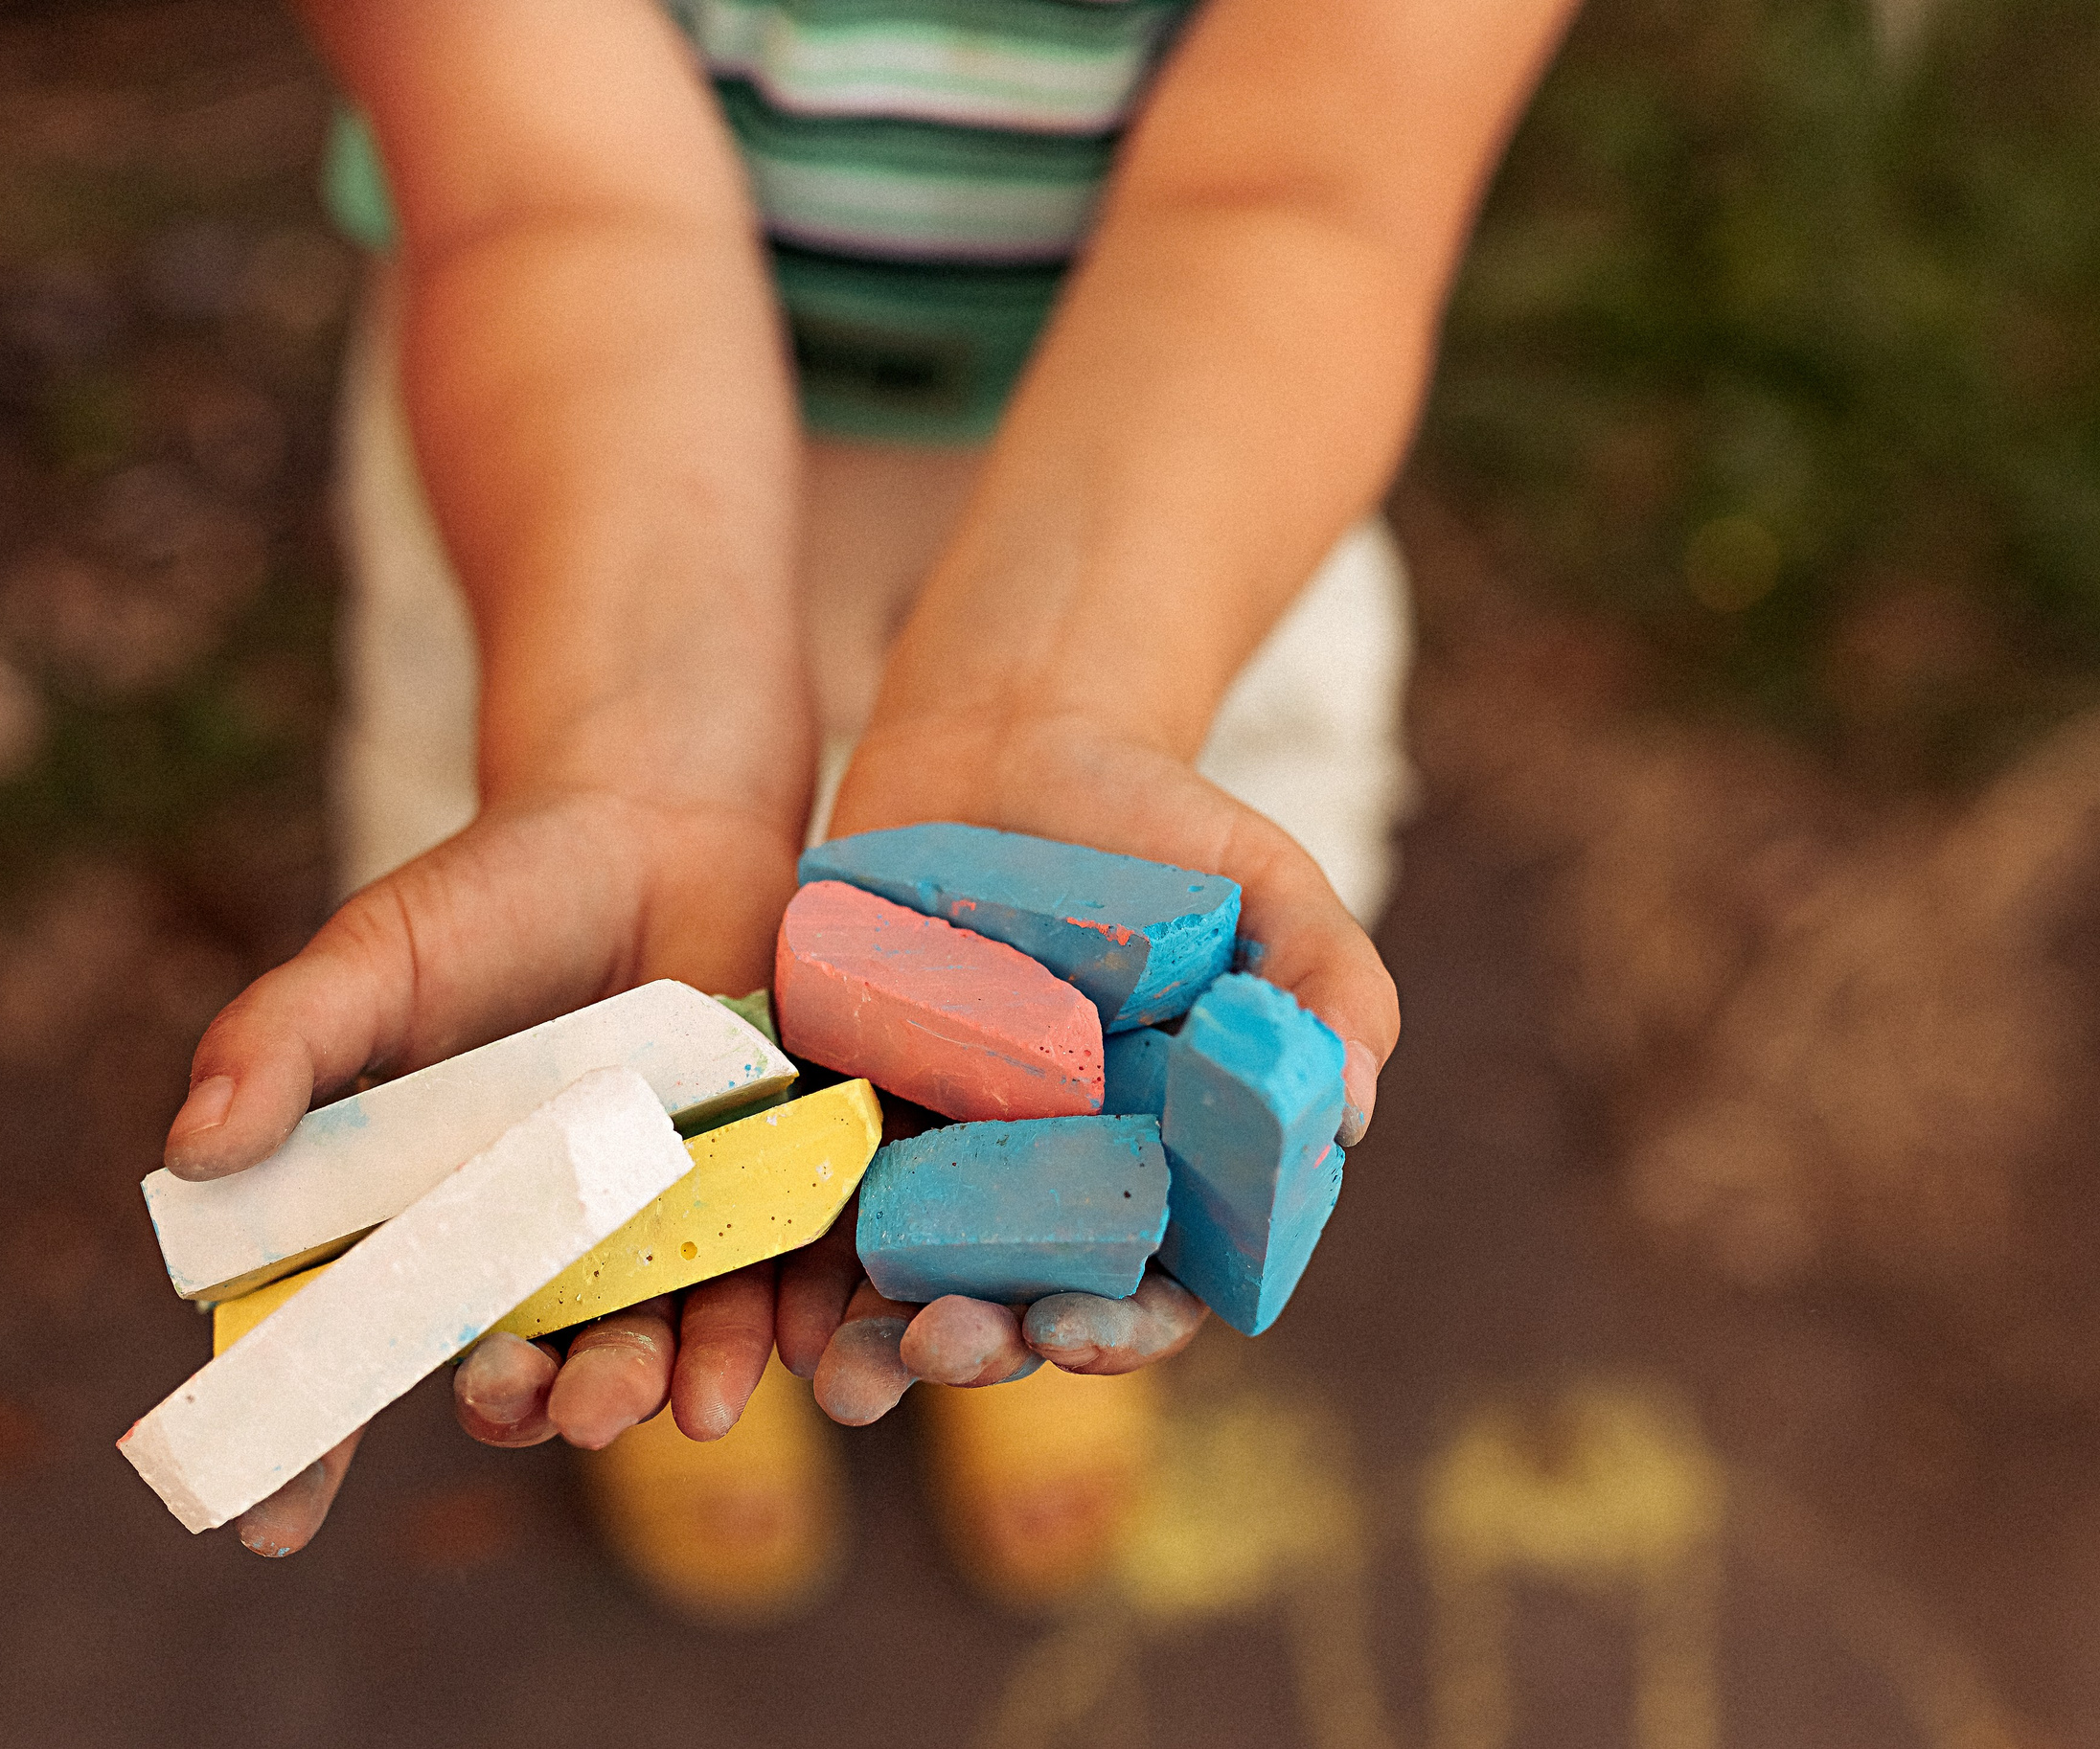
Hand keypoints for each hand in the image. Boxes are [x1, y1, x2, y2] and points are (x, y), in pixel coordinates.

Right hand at [167, 745, 808, 1555]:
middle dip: (522, 1406)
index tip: (272, 1522)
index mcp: (420, 1220)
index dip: (306, 1438)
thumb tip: (192, 1153)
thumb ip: (285, 1043)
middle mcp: (532, 1253)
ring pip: (648, 1345)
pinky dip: (777, 1326)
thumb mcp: (374, 958)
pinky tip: (787, 1350)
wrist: (659, 820)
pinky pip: (768, 1284)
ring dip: (653, 1387)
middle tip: (518, 1403)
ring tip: (669, 1407)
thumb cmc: (493, 896)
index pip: (351, 1346)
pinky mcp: (756, 1194)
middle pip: (515, 1368)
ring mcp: (647, 1232)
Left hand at [792, 708, 1398, 1414]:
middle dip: (978, 1350)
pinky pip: (813, 1193)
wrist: (1013, 736)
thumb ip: (1332, 987)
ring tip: (844, 1368)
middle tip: (936, 1350)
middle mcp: (1046, 1187)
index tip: (1070, 1334)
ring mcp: (938, 1152)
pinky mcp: (846, 1102)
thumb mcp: (1269, 887)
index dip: (1117, 1331)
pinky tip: (769, 1272)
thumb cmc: (1162, 824)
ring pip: (905, 1280)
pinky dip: (791, 1248)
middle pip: (1017, 1307)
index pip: (1151, 1292)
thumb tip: (1354, 1110)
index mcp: (1160, 1171)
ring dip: (872, 1341)